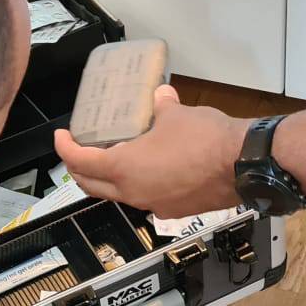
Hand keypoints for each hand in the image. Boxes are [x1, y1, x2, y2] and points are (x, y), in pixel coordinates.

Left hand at [55, 87, 246, 217]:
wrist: (244, 166)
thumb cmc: (204, 138)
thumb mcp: (176, 113)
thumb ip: (161, 106)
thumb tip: (160, 95)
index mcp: (124, 168)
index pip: (80, 162)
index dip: (65, 149)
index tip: (61, 137)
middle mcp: (133, 193)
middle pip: (92, 186)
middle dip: (79, 169)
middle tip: (79, 151)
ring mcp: (154, 205)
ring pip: (119, 195)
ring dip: (110, 178)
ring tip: (114, 156)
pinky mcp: (175, 211)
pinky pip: (146, 198)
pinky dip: (138, 184)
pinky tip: (151, 169)